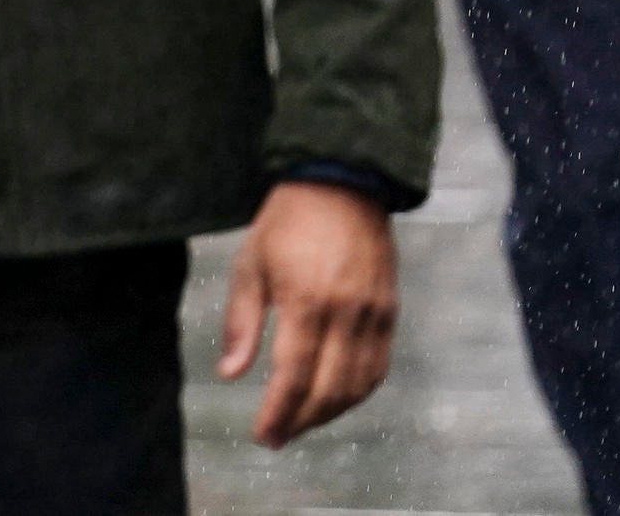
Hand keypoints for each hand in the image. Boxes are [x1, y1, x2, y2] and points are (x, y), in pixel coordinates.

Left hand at [219, 180, 397, 448]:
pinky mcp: (390, 312)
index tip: (263, 435)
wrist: (341, 185)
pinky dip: (357, 392)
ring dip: (330, 413)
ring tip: (300, 421)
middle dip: (302, 421)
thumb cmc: (286, 223)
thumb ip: (241, 323)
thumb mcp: (250, 264)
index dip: (279, 413)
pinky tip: (333, 398)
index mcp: (307, 301)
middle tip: (277, 436)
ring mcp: (374, 315)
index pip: (294, 376)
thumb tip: (230, 374)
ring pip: (358, 386)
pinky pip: (378, 368)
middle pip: (329, 390)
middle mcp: (347, 313)